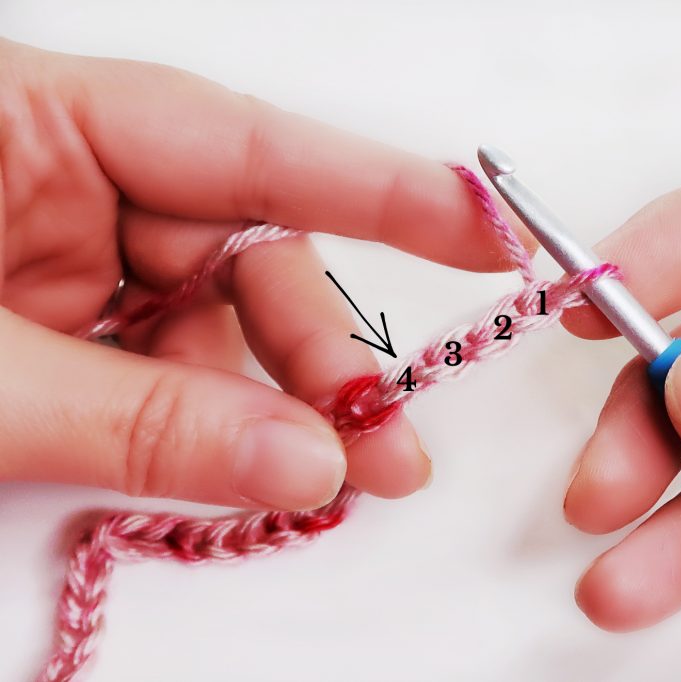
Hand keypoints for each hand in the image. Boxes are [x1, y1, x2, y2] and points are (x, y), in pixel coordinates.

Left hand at [0, 39, 528, 510]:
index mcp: (33, 124)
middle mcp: (62, 182)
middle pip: (241, 253)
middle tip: (380, 442)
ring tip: (324, 477)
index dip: (378, 190)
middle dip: (319, 354)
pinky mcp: (53, 332)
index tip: (484, 232)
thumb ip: (138, 420)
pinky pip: (161, 372)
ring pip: (211, 325)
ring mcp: (57, 259)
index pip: (245, 147)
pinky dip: (209, 427)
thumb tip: (304, 462)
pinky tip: (250, 469)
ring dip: (272, 408)